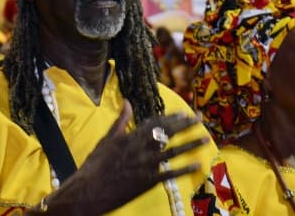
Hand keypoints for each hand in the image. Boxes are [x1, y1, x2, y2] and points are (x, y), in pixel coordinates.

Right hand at [40, 101, 206, 215]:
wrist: (88, 192)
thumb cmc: (94, 166)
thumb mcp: (106, 140)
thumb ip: (120, 121)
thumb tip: (128, 102)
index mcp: (130, 136)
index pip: (155, 122)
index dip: (171, 117)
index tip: (183, 113)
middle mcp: (141, 148)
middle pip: (168, 133)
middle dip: (185, 125)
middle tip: (200, 119)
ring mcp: (146, 165)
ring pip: (174, 151)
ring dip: (191, 143)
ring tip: (206, 138)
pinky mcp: (148, 182)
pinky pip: (171, 174)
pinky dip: (185, 169)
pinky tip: (198, 164)